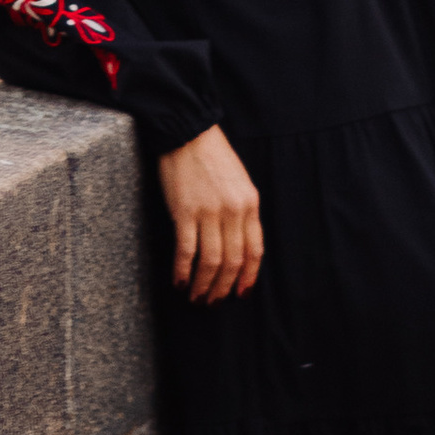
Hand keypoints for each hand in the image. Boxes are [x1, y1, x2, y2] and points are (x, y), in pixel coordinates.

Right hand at [159, 124, 262, 303]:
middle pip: (233, 260)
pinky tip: (179, 282)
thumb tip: (236, 245)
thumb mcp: (239, 182)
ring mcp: (209, 212)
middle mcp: (234, 211)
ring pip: (211, 261)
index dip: (247, 276)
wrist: (187, 132)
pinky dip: (183, 271)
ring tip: (196, 298)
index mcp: (250, 204)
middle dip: (223, 287)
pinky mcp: (185, 211)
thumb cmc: (212, 156)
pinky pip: (187, 250)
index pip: (255, 250)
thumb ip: (241, 211)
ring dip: (204, 285)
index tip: (240, 293)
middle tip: (213, 302)